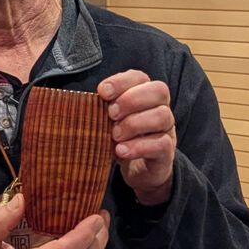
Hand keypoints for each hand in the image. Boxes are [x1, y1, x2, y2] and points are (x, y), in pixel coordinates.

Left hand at [99, 70, 176, 205]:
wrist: (138, 170)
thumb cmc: (120, 139)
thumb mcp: (108, 121)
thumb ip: (101, 109)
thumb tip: (81, 103)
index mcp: (145, 94)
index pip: (140, 77)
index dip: (121, 81)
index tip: (102, 92)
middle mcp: (160, 108)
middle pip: (159, 90)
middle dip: (131, 100)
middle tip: (110, 114)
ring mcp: (167, 130)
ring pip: (162, 116)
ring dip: (134, 123)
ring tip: (115, 135)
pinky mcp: (167, 152)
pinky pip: (162, 144)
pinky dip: (138, 146)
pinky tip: (121, 151)